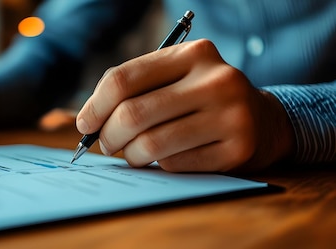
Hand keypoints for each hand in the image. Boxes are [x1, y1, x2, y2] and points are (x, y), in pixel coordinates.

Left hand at [75, 39, 293, 171]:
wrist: (262, 120)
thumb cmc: (200, 97)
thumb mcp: (174, 77)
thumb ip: (133, 89)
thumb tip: (87, 121)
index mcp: (194, 53)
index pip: (124, 79)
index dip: (95, 105)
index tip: (85, 123)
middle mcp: (216, 80)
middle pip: (133, 114)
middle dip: (108, 136)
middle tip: (106, 144)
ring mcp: (231, 115)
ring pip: (151, 144)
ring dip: (130, 155)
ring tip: (133, 153)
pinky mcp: (237, 149)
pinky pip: (175, 165)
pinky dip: (160, 165)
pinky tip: (167, 157)